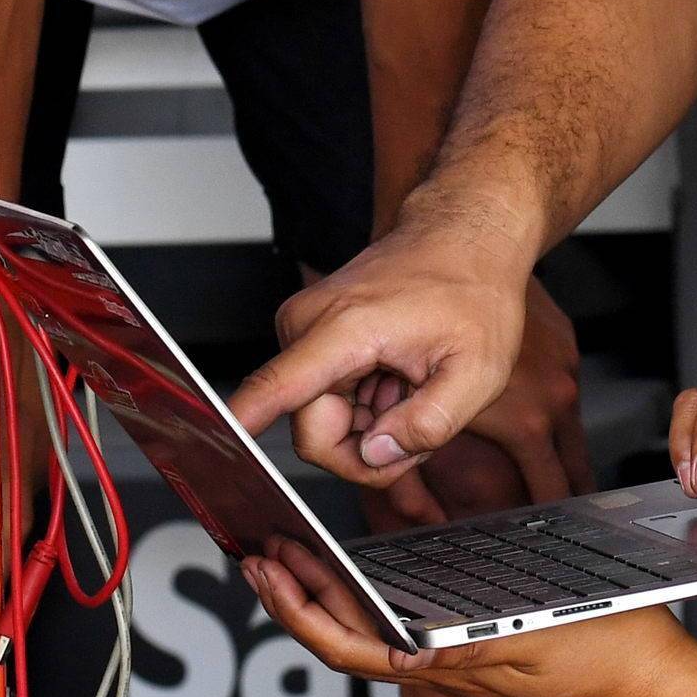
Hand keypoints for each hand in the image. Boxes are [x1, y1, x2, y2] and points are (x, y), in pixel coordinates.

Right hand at [233, 211, 533, 489]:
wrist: (462, 238)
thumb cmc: (472, 293)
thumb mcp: (477, 372)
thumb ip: (428, 424)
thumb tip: (377, 455)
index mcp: (343, 330)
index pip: (271, 391)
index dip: (241, 431)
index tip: (219, 458)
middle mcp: (307, 327)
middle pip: (314, 434)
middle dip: (370, 447)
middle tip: (420, 422)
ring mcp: (303, 330)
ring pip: (321, 422)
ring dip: (373, 425)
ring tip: (413, 388)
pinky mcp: (308, 337)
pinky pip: (324, 401)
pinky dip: (366, 405)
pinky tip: (397, 378)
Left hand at [240, 547, 685, 696]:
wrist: (657, 676)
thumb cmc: (609, 653)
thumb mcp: (539, 643)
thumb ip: (471, 654)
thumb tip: (405, 662)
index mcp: (449, 669)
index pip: (351, 649)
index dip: (302, 613)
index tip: (270, 571)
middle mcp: (442, 670)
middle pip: (347, 638)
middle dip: (296, 596)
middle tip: (259, 549)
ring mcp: (456, 660)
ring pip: (370, 630)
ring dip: (326, 592)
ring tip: (293, 551)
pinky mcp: (474, 644)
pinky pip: (404, 620)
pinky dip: (370, 591)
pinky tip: (363, 566)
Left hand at [368, 279, 590, 525]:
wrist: (466, 247)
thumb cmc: (433, 320)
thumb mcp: (416, 400)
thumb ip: (410, 456)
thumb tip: (408, 506)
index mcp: (526, 420)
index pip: (552, 491)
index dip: (542, 523)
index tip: (541, 548)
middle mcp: (555, 397)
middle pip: (572, 471)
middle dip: (555, 496)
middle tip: (550, 521)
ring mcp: (565, 369)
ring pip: (568, 433)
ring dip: (553, 454)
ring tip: (539, 476)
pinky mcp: (565, 345)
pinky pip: (560, 392)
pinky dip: (547, 410)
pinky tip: (524, 412)